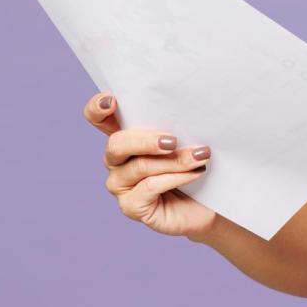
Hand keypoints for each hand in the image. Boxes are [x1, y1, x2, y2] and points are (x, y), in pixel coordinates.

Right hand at [83, 91, 217, 239]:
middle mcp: (117, 161)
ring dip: (175, 160)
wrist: (209, 204)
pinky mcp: (131, 206)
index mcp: (127, 138)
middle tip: (173, 142)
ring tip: (201, 156)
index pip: (99, 119)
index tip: (111, 100)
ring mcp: (121, 185)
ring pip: (140, 166)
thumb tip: (189, 110)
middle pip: (117, 144)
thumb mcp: (188, 139)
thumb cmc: (196, 166)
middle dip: (147, 140)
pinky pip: (150, 187)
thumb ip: (179, 125)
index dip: (97, 108)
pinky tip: (195, 173)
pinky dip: (176, 177)